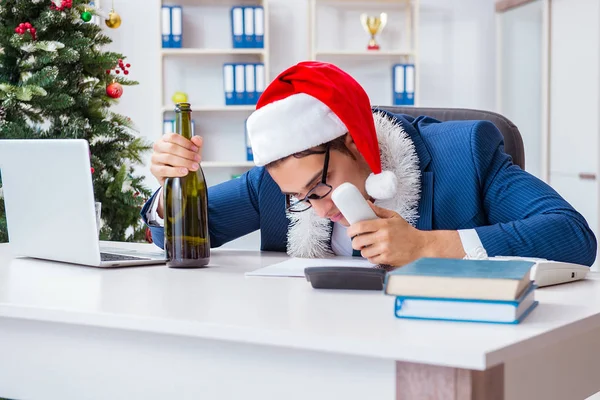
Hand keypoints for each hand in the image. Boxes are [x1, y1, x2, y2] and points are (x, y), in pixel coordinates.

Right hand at [150, 132, 202, 186]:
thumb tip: (196, 139)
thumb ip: (196, 143)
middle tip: (197, 160)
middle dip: (187, 154)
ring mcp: (154, 158)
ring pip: (168, 158)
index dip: (186, 143)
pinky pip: (164, 170)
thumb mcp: (192, 150)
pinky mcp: (154, 170)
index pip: (173, 137)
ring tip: (193, 166)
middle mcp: (158, 147)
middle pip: (172, 148)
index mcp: (165, 139)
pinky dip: (175, 171)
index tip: (196, 149)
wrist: (179, 176)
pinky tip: (184, 171)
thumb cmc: (185, 159)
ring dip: (184, 162)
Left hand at [346, 202, 464, 266]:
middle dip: (354, 242)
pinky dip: (371, 257)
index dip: (351, 230)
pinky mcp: (387, 259)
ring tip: (368, 247)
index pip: (360, 226)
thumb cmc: (406, 231)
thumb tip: (366, 203)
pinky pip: (371, 260)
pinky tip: (375, 253)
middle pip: (358, 241)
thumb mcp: (394, 217)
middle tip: (357, 241)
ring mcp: (385, 249)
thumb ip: (379, 211)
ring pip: (364, 252)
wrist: (420, 245)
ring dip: (363, 250)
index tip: (350, 231)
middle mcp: (383, 237)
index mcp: (384, 225)